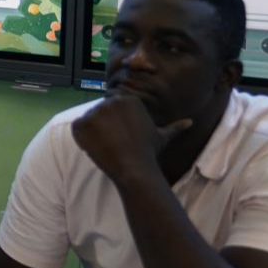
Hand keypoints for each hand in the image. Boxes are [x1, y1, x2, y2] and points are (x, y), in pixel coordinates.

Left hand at [72, 93, 191, 182]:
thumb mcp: (162, 137)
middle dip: (104, 128)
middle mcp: (111, 101)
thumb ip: (174, 127)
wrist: (134, 168)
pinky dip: (82, 139)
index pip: (113, 110)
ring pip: (88, 121)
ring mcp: (94, 111)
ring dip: (93, 133)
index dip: (115, 126)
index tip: (122, 138)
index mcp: (128, 100)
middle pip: (100, 114)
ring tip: (106, 146)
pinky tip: (95, 148)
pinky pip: (77, 129)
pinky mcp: (81, 123)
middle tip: (113, 144)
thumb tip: (190, 122)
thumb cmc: (149, 152)